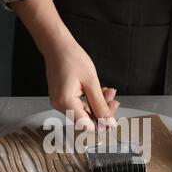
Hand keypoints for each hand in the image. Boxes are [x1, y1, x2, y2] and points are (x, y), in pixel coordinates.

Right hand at [10, 0, 118, 129]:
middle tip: (114, 100)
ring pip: (84, 112)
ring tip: (108, 92)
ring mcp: (60, 103)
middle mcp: (60, 105)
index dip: (102, 124)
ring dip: (98, 105)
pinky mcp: (62, 99)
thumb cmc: (71, 58)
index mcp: (65, 102)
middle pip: (86, 120)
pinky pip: (79, 106)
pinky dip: (90, 101)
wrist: (57, 46)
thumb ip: (100, 105)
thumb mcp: (91, 82)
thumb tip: (108, 121)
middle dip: (102, 111)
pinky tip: (99, 92)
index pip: (86, 126)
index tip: (113, 119)